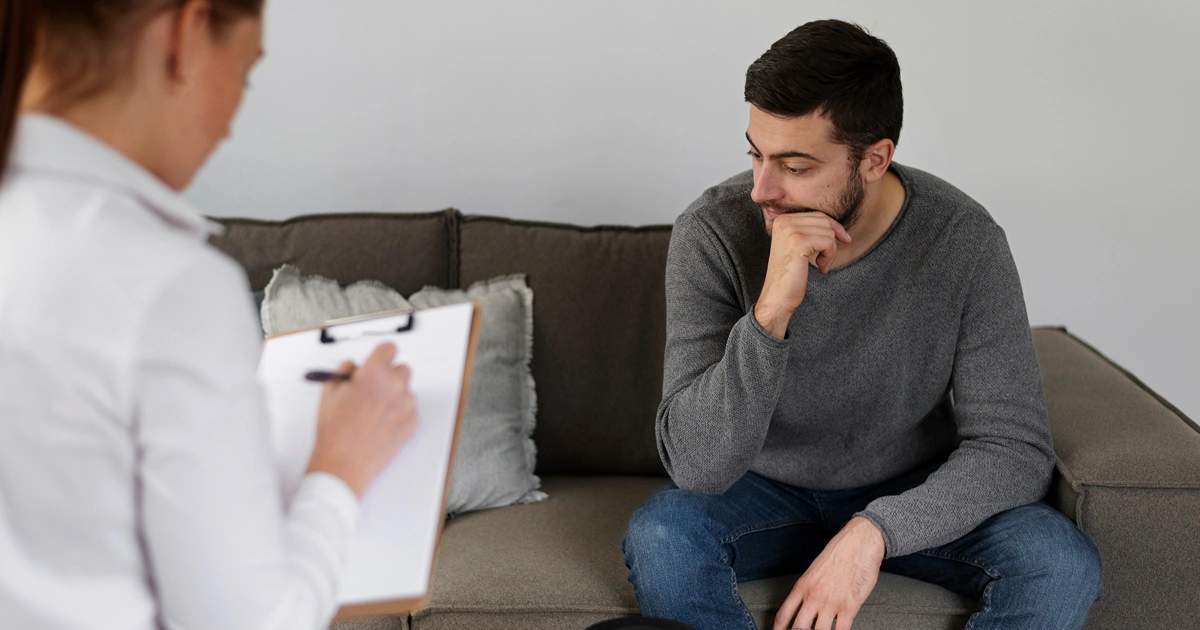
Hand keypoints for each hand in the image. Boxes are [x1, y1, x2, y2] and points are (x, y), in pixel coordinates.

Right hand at [307, 342, 418, 497]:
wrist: (344, 462)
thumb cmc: (335, 431)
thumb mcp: (330, 392)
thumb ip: (344, 372)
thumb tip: (354, 367)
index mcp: (374, 373)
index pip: (389, 348)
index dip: (381, 356)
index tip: (378, 362)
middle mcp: (395, 385)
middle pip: (401, 369)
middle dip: (388, 377)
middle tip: (373, 390)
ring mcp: (407, 404)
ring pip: (405, 391)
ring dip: (394, 396)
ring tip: (373, 413)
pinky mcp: (413, 422)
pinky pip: (409, 409)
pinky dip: (399, 414)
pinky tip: (380, 425)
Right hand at [755, 213, 851, 338]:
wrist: (777, 296)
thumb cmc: (790, 274)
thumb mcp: (798, 246)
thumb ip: (810, 231)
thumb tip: (837, 226)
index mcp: (782, 219)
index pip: (818, 215)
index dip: (834, 228)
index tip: (844, 240)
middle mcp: (784, 221)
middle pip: (825, 221)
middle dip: (832, 241)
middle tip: (825, 260)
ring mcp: (790, 231)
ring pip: (828, 232)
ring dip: (831, 251)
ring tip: (821, 265)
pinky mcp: (798, 242)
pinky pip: (828, 241)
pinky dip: (829, 256)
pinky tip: (820, 267)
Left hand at [773, 517, 884, 629]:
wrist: (858, 543)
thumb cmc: (837, 555)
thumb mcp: (814, 571)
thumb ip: (807, 590)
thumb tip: (804, 608)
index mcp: (802, 587)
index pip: (783, 615)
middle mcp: (813, 597)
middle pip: (798, 629)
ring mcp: (831, 603)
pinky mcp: (849, 607)